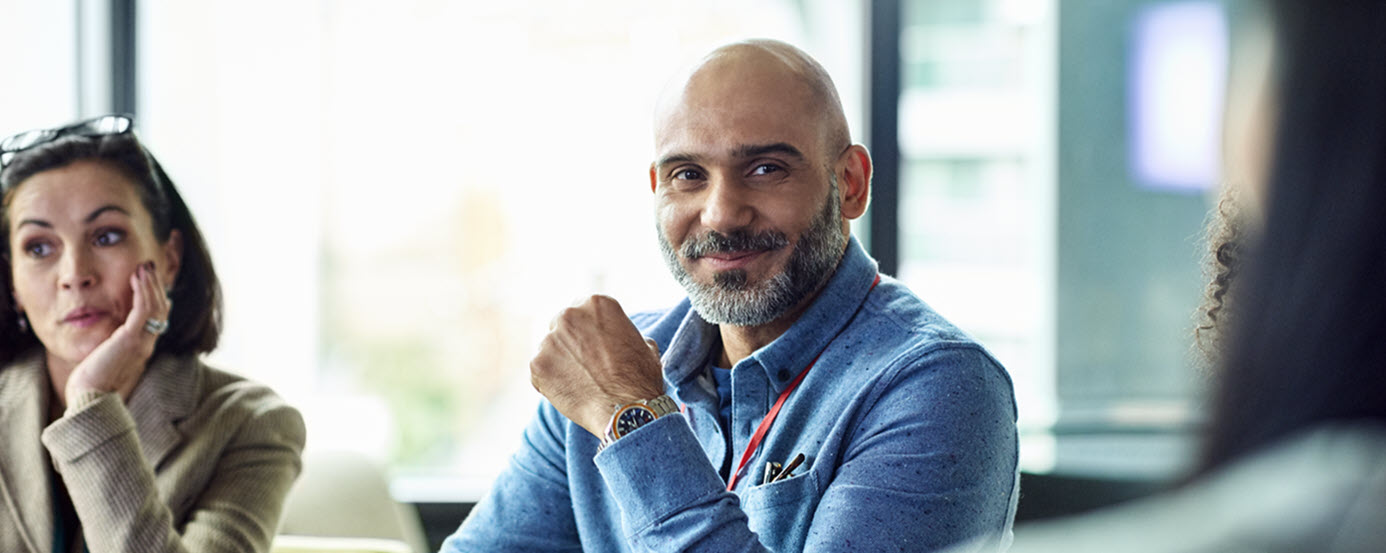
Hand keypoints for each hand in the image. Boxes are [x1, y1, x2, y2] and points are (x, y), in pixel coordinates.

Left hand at [66, 261, 170, 402]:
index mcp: (142, 348)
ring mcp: (142, 342)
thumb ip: (111, 346)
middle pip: (160, 310)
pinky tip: (137, 278)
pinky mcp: (131, 339)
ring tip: (144, 267)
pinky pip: (144, 310)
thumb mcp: (104, 359)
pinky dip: (143, 291)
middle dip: (155, 286)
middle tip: (149, 267)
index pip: (156, 319)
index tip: (149, 281)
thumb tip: (108, 337)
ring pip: (155, 307)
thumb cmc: (91, 383)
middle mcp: (147, 344)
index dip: (155, 297)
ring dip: (150, 284)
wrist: (90, 398)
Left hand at [530, 295, 664, 436]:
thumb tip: (619, 338)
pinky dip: (550, 383)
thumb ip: (622, 333)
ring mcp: (550, 339)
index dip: (587, 329)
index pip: (582, 310)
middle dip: (570, 342)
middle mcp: (569, 315)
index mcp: (596, 304)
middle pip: (561, 325)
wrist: (626, 410)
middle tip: (583, 364)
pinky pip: (539, 371)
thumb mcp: (643, 343)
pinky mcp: (538, 364)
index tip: (593, 345)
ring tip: (580, 383)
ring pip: (549, 349)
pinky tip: (570, 393)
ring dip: (559, 362)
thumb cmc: (640, 379)